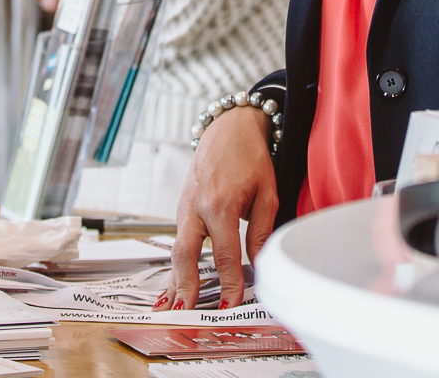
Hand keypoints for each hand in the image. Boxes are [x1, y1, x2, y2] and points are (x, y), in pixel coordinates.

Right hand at [158, 106, 278, 311]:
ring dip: (174, 278)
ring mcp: (184, 205)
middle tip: (185, 311)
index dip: (229, 283)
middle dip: (184, 285)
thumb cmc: (250, 157)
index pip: (225, 254)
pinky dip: (176, 262)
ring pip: (176, 248)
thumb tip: (259, 264)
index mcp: (220, 203)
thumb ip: (261, 230)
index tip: (232, 305)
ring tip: (171, 305)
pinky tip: (175, 282)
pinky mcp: (182, 206)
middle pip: (185, 254)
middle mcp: (196, 206)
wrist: (228, 127)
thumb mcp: (267, 192)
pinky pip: (177, 238)